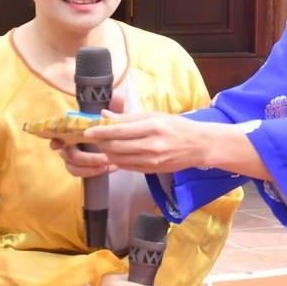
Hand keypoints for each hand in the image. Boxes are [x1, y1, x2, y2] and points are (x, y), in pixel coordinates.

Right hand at [49, 89, 126, 177]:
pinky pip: (79, 174)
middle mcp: (69, 144)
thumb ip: (115, 110)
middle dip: (87, 158)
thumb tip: (118, 97)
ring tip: (108, 166)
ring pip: (72, 166)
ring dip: (90, 167)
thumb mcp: (115, 120)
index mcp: (74, 130)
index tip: (57, 145)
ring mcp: (72, 158)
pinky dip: (91, 173)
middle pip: (68, 154)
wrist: (118, 143)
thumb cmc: (111, 129)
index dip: (55, 140)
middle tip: (106, 158)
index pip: (58, 134)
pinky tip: (107, 170)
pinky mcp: (80, 168)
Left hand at [83, 111, 212, 173]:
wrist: (198, 145)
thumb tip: (105, 115)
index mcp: (153, 126)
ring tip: (103, 145)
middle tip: (94, 137)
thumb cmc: (176, 126)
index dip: (101, 131)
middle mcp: (152, 145)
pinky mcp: (152, 170)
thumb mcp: (154, 115)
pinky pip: (127, 167)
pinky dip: (117, 161)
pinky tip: (114, 154)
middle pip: (117, 146)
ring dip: (107, 152)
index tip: (88, 131)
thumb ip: (128, 116)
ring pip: (120, 159)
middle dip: (101, 142)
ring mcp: (152, 160)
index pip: (120, 130)